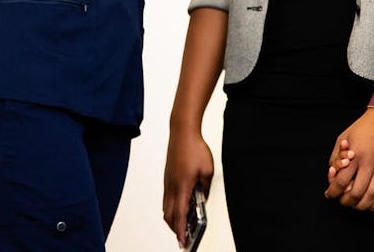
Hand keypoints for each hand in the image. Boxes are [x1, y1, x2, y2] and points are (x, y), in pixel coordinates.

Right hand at [163, 126, 213, 246]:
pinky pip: (167, 198)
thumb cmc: (195, 148)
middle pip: (169, 215)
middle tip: (183, 239)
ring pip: (166, 207)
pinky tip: (180, 208)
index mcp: (183, 186)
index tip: (182, 242)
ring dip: (172, 219)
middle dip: (175, 229)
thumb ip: (204, 189)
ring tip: (182, 227)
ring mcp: (167, 182)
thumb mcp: (208, 171)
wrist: (182, 132)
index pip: (180, 215)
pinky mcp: (167, 178)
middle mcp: (171, 186)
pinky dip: (171, 208)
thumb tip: (201, 201)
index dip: (180, 231)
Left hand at [325, 109, 373, 214]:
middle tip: (343, 202)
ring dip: (363, 206)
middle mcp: (369, 163)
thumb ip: (336, 156)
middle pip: (356, 193)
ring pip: (373, 196)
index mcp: (355, 155)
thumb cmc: (363, 127)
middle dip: (346, 201)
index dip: (333, 191)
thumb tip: (332, 174)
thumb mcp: (343, 137)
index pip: (340, 182)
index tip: (330, 194)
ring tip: (357, 206)